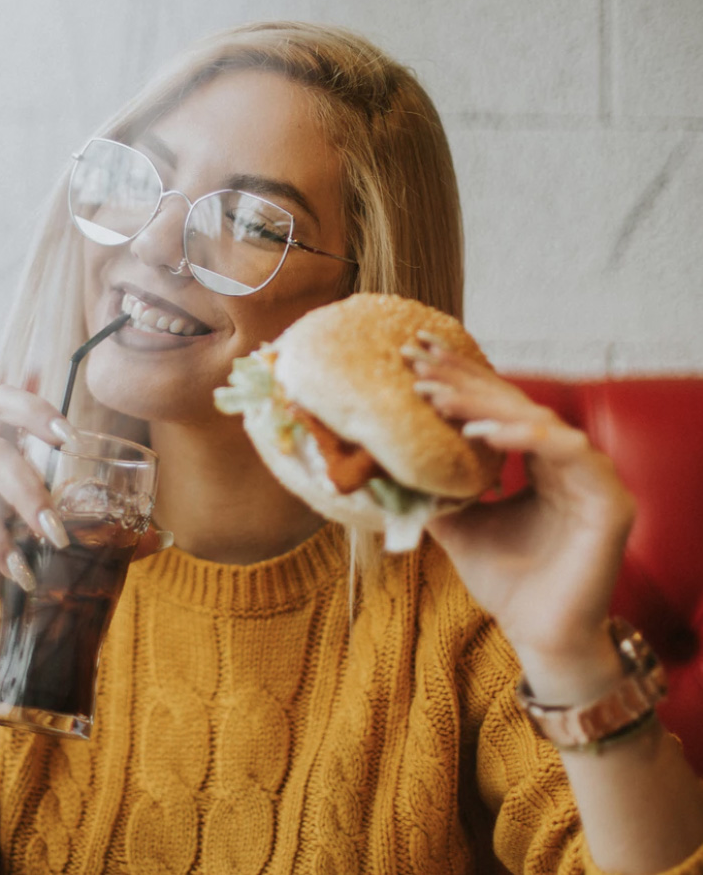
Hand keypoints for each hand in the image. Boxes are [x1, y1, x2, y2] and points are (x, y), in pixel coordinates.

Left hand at [410, 340, 635, 699]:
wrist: (538, 635)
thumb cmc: (505, 580)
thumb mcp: (456, 525)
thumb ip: (433, 490)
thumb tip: (383, 463)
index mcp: (537, 461)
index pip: (496, 408)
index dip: (457, 380)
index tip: (414, 357)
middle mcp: (566, 460)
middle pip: (512, 404)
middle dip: (462, 379)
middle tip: (417, 359)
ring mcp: (591, 477)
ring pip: (536, 420)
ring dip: (483, 405)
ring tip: (436, 397)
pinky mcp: (609, 500)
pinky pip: (566, 452)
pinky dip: (520, 438)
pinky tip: (477, 435)